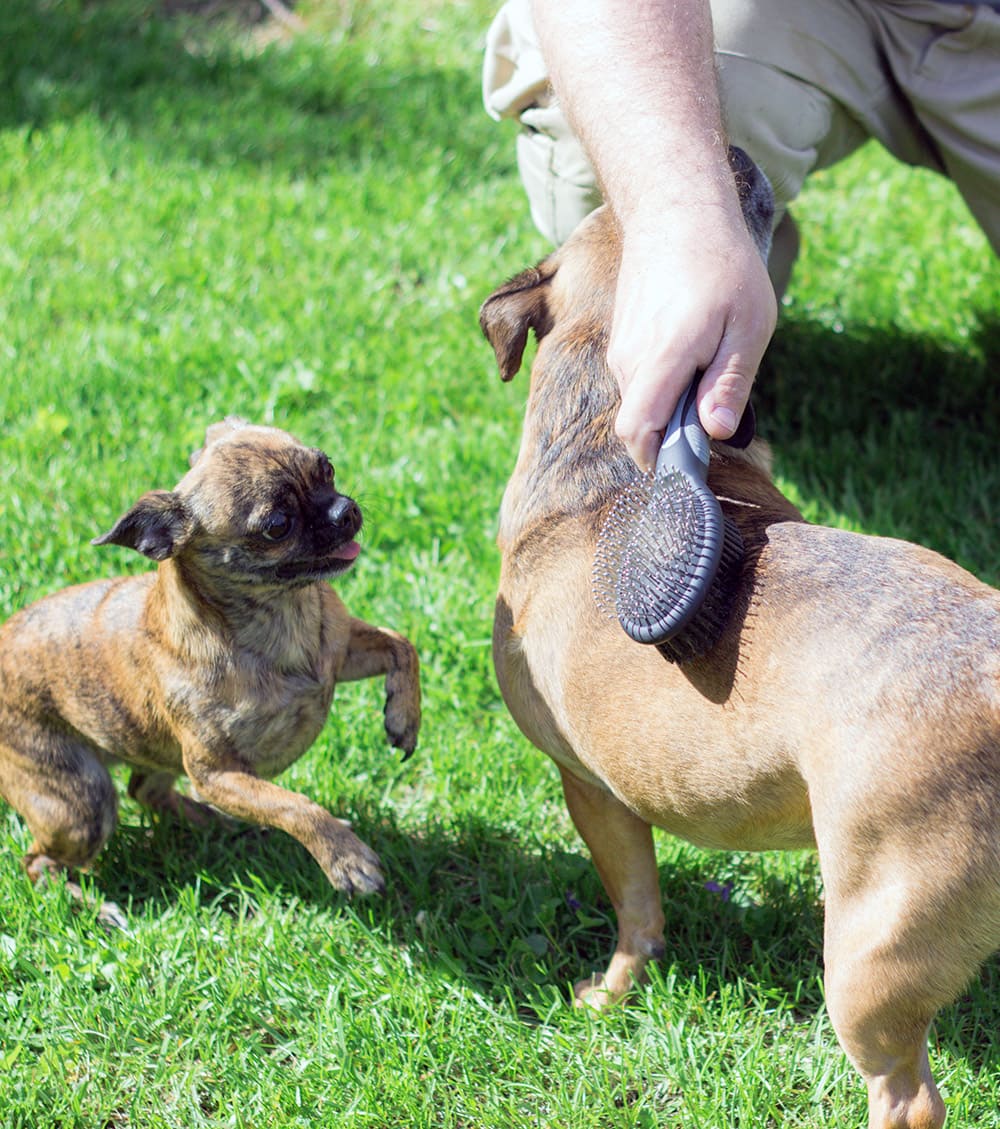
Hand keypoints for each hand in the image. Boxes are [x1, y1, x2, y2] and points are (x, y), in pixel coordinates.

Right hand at [609, 209, 776, 470]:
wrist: (675, 211)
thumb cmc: (721, 266)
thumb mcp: (747, 326)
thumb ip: (729, 383)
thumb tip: (716, 433)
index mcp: (661, 359)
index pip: (636, 432)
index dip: (658, 462)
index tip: (691, 467)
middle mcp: (629, 360)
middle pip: (640, 425)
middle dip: (673, 436)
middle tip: (716, 413)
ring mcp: (620, 351)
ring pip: (640, 404)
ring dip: (671, 407)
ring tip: (709, 370)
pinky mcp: (621, 342)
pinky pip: (639, 383)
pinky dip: (663, 386)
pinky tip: (693, 353)